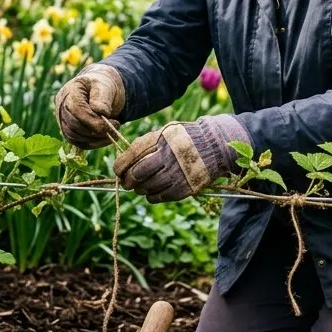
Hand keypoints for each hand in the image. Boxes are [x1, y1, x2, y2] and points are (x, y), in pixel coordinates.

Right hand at [53, 64, 125, 148]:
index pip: (77, 109)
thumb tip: (100, 111)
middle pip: (74, 124)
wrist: (102, 92)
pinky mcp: (69, 132)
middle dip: (96, 130)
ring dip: (95, 139)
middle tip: (114, 130)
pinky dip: (93, 144)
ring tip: (112, 134)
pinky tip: (106, 139)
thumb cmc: (103, 87)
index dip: (94, 120)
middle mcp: (61, 107)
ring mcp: (63, 120)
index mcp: (70, 91)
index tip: (115, 122)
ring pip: (74, 136)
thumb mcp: (106, 86)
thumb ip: (102, 97)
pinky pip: (78, 143)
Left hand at [114, 115, 248, 201]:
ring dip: (140, 189)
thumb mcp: (163, 134)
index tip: (118, 171)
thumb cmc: (181, 140)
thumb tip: (122, 164)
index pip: (132, 155)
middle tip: (127, 182)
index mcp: (160, 140)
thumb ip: (144, 146)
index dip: (120, 166)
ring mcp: (177, 174)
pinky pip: (160, 197)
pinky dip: (152, 196)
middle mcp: (168, 157)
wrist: (214, 146)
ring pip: (148, 188)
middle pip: (138, 174)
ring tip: (140, 186)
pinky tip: (152, 191)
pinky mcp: (185, 188)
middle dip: (128, 181)